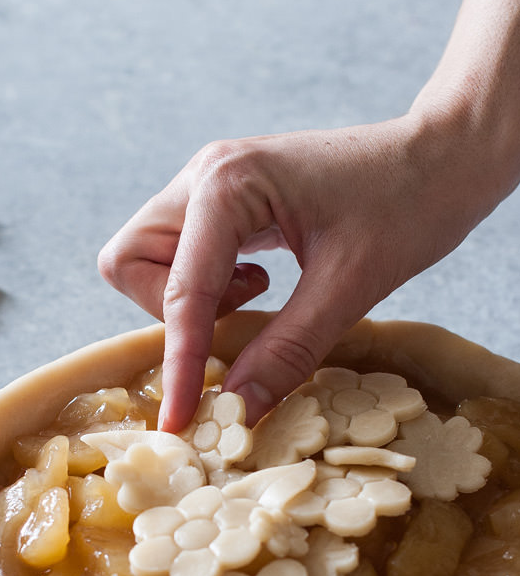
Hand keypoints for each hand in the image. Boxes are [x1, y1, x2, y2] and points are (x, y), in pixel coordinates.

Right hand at [99, 116, 488, 429]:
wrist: (444, 156)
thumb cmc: (409, 204)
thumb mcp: (350, 288)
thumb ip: (287, 351)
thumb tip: (237, 409)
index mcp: (228, 184)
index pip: (181, 291)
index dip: (180, 362)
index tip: (180, 419)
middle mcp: (204, 175)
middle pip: (130, 261)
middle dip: (168, 311)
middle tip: (234, 323)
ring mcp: (210, 184)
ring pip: (148, 258)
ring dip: (187, 298)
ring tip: (257, 298)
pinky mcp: (227, 200)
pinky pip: (182, 254)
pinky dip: (206, 286)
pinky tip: (260, 283)